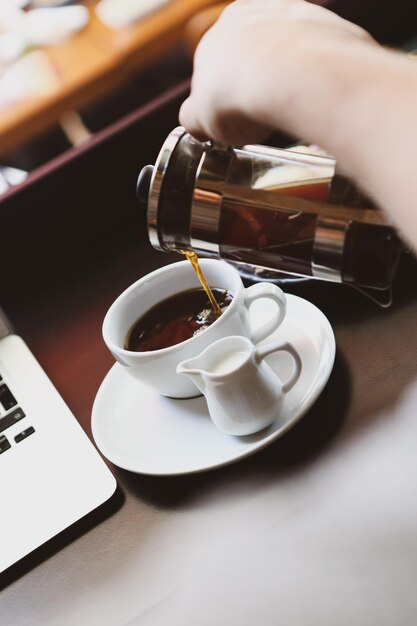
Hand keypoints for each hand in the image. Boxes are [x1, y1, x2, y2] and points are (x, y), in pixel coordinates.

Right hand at [179, 0, 374, 145]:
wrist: (293, 77)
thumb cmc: (240, 96)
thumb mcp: (199, 118)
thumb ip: (193, 117)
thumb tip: (194, 121)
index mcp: (220, 30)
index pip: (219, 67)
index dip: (225, 97)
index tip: (234, 119)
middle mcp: (258, 13)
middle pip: (256, 55)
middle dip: (258, 84)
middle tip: (262, 116)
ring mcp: (298, 16)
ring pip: (291, 52)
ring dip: (290, 78)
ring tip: (289, 110)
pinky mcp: (331, 27)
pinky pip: (323, 56)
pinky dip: (318, 76)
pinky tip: (314, 98)